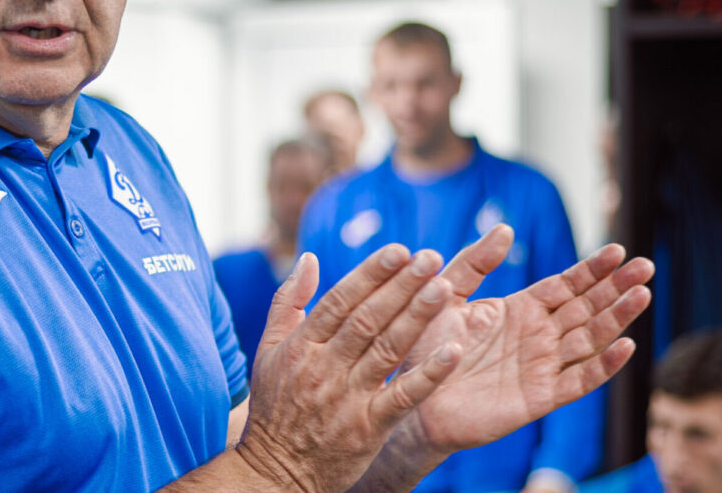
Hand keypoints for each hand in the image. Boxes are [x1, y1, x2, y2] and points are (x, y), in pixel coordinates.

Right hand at [234, 244, 463, 492]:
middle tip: (430, 257)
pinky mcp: (368, 428)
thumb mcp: (268, 349)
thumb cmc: (275, 406)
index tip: (398, 250)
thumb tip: (310, 257)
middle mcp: (324, 367)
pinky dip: (428, 374)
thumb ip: (288, 301)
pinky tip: (453, 352)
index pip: (339, 300)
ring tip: (443, 288)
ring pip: (387, 350)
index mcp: (301, 345)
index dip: (370, 274)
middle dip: (400, 286)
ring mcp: (347, 398)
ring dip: (417, 317)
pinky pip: (403, 397)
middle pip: (367, 319)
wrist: (276, 471)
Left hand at [394, 224, 652, 458]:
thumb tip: (506, 229)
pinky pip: (579, 380)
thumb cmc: (425, 344)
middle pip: (586, 307)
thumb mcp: (446, 293)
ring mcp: (542, 366)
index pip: (565, 285)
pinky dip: (604, 365)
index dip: (591, 269)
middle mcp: (537, 335)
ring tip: (642, 294)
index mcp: (519, 309)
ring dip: (618, 318)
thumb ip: (474, 262)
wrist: (412, 395)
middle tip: (646, 265)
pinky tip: (626, 345)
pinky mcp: (540, 396)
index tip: (617, 250)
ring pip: (590, 338)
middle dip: (616, 287)